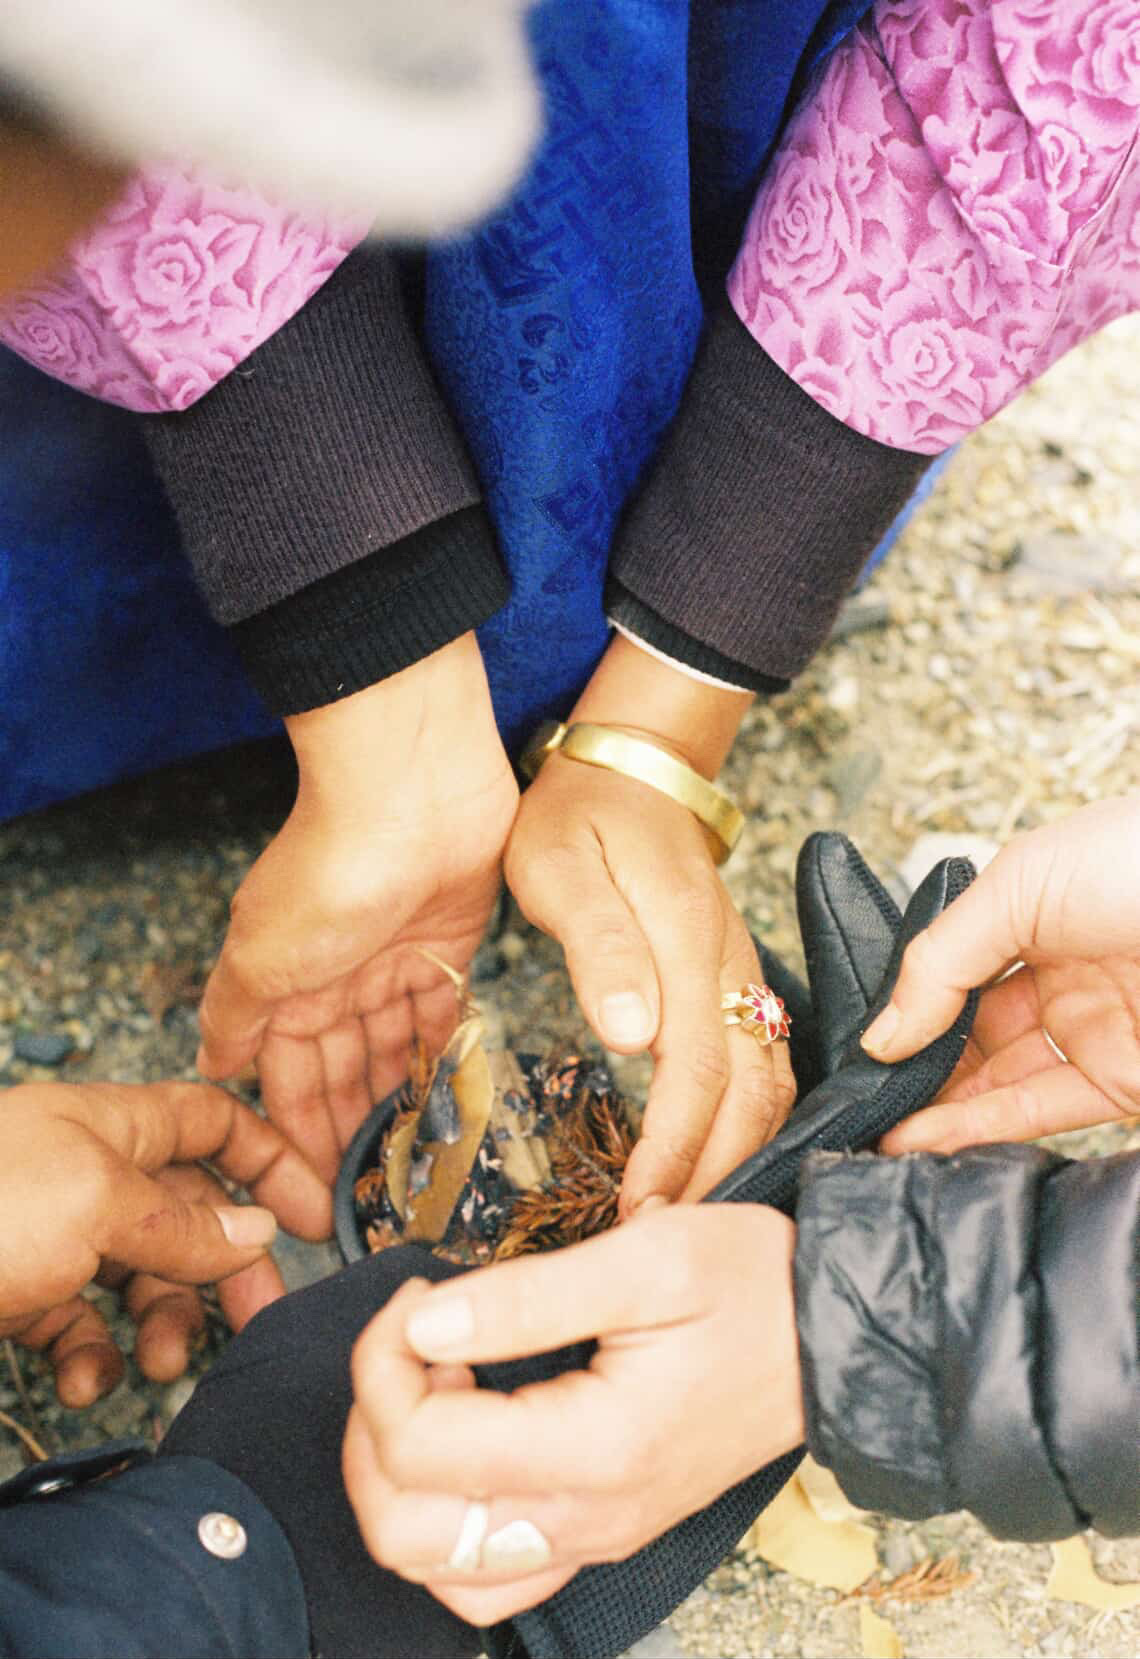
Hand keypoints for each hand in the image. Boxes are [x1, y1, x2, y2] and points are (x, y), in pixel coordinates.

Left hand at [0, 1079, 329, 1406]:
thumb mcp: (93, 1204)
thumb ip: (180, 1222)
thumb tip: (256, 1233)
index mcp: (109, 1126)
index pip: (214, 1124)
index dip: (270, 1164)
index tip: (314, 1216)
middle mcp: (88, 1176)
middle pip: (190, 1213)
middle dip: (228, 1270)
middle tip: (259, 1316)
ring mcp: (53, 1237)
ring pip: (143, 1279)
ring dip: (164, 1326)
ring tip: (158, 1364)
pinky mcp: (20, 1295)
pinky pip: (83, 1329)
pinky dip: (95, 1359)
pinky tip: (84, 1379)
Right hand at [196, 637, 519, 1182]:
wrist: (410, 792)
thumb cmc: (327, 871)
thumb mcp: (260, 956)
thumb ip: (236, 1014)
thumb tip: (209, 1064)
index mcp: (283, 984)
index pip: (286, 1080)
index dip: (297, 1137)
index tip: (314, 1201)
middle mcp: (335, 977)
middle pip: (342, 1071)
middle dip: (351, 1130)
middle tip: (373, 1198)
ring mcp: (392, 960)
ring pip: (392, 1050)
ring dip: (398, 1102)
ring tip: (414, 1166)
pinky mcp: (448, 944)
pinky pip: (441, 1016)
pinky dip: (441, 1056)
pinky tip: (448, 1103)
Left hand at [343, 1205, 802, 1626]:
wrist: (835, 1334)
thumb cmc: (753, 1284)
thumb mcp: (647, 1258)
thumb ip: (526, 1297)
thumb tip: (424, 1325)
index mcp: (596, 1450)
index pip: (419, 1446)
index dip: (383, 1361)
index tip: (421, 1294)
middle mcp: (589, 1518)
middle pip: (402, 1531)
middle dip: (374, 1424)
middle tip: (416, 1342)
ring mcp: (595, 1536)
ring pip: (435, 1567)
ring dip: (401, 1476)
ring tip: (441, 1386)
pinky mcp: (603, 1529)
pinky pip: (487, 1571)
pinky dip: (446, 1515)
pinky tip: (470, 1431)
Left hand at [506, 636, 793, 1211]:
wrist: (630, 767)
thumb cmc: (576, 817)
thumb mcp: (560, 865)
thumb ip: (598, 945)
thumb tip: (633, 1033)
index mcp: (691, 944)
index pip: (699, 1073)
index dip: (674, 1151)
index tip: (637, 1213)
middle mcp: (734, 966)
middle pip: (753, 1093)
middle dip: (715, 1172)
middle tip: (659, 1238)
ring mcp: (744, 973)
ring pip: (772, 1082)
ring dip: (741, 1152)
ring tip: (689, 1213)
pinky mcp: (738, 978)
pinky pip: (764, 1062)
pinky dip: (751, 1119)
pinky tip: (718, 1156)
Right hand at [868, 797, 1139, 1151]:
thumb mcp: (1019, 884)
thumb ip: (941, 960)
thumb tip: (882, 1034)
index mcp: (1037, 912)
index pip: (953, 972)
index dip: (905, 1008)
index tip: (858, 1045)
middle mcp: (1063, 973)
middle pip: (971, 1033)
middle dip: (913, 1067)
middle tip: (855, 1099)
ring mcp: (1096, 1032)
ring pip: (999, 1082)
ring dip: (935, 1109)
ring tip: (872, 1131)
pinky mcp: (1127, 1085)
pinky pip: (1040, 1113)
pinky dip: (978, 1130)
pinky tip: (922, 1140)